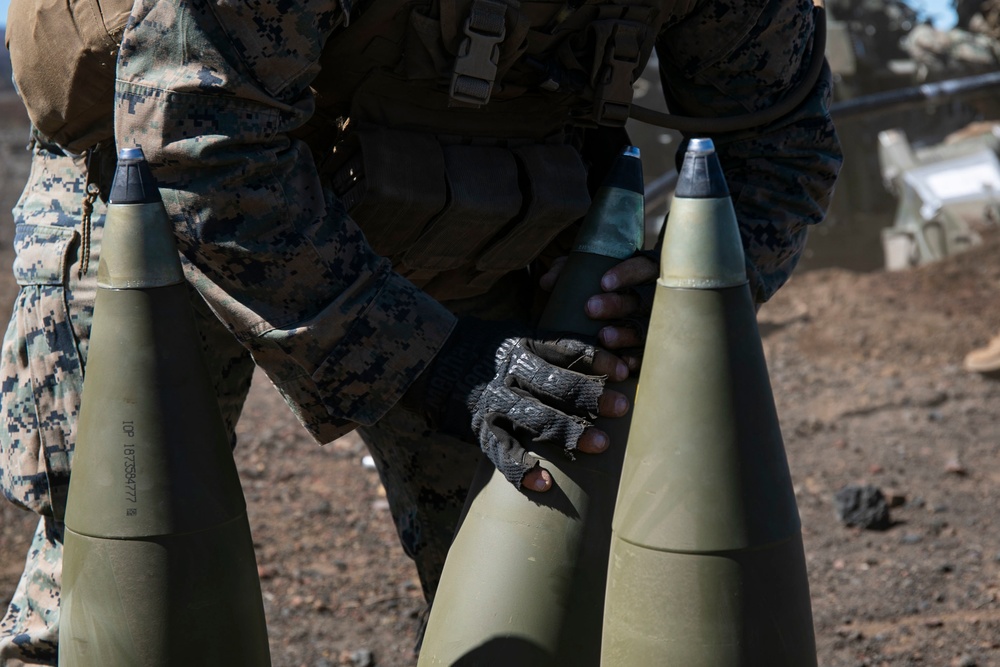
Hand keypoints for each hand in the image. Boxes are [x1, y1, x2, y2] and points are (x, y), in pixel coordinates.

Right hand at [406, 318, 629, 491]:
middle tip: (622, 408)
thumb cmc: (494, 353)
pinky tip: (545, 483)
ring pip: (535, 418)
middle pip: (555, 384)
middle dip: (590, 397)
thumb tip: (619, 360)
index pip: (567, 350)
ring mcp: (494, 404)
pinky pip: (503, 454)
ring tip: (599, 445)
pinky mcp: (481, 432)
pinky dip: (523, 470)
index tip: (625, 371)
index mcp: (524, 346)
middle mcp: (509, 374)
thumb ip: (561, 348)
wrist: (434, 363)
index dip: (597, 359)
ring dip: (568, 431)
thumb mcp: (523, 338)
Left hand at [539, 252, 658, 372]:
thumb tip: (547, 282)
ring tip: (604, 337)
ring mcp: (655, 322)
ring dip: (626, 333)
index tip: (603, 283)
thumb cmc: (597, 287)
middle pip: (641, 299)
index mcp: (640, 274)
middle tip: (590, 308)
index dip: (626, 274)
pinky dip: (637, 357)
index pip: (641, 268)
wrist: (608, 314)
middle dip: (617, 305)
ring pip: (645, 327)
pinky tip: (624, 361)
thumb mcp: (583, 273)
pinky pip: (648, 352)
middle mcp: (651, 297)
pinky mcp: (651, 345)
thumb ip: (566, 271)